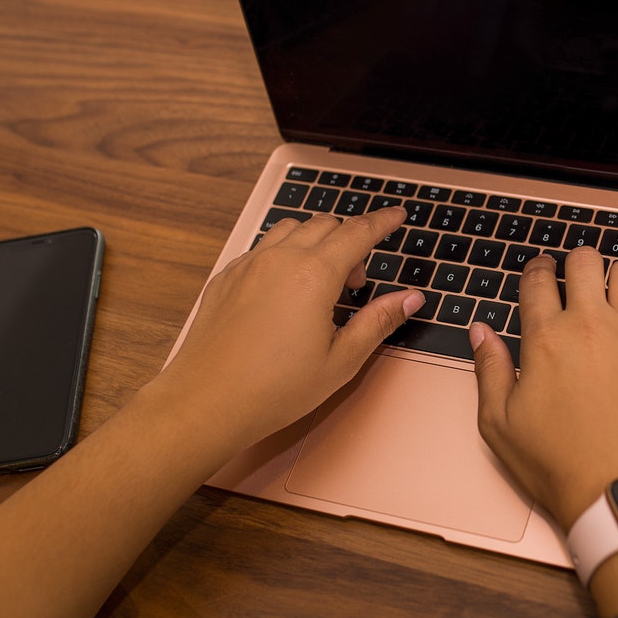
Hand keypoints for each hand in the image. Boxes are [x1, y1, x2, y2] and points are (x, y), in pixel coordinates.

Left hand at [152, 207, 423, 452]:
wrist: (207, 402)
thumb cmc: (273, 389)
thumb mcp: (341, 360)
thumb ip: (378, 321)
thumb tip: (410, 298)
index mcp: (314, 275)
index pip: (358, 233)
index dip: (383, 222)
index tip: (396, 215)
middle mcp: (280, 259)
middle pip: (325, 225)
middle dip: (350, 241)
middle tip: (356, 282)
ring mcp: (248, 264)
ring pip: (291, 229)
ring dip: (315, 242)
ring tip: (320, 282)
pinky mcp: (226, 277)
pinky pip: (262, 248)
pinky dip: (283, 254)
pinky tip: (285, 290)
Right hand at [471, 248, 617, 530]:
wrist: (613, 491)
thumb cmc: (555, 463)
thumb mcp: (498, 422)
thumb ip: (489, 369)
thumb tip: (480, 332)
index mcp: (544, 337)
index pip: (537, 279)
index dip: (537, 269)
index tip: (541, 271)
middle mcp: (588, 325)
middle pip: (584, 262)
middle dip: (577, 263)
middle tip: (577, 278)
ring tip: (616, 291)